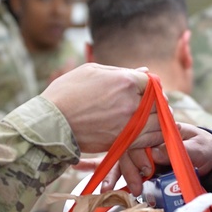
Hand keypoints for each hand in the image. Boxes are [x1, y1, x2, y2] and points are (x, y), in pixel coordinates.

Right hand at [41, 63, 157, 152]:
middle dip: (156, 103)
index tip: (145, 90)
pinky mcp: (125, 141)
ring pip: (159, 123)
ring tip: (152, 120)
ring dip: (158, 120)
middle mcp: (131, 102)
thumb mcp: (91, 72)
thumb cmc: (66, 93)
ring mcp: (130, 123)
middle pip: (159, 102)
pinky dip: (153, 136)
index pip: (151, 81)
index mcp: (124, 80)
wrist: (51, 123)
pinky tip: (148, 133)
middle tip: (150, 105)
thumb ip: (120, 72)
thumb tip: (144, 71)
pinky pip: (150, 139)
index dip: (149, 85)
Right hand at [102, 121, 211, 196]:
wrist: (211, 158)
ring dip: (115, 175)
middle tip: (136, 187)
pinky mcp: (142, 166)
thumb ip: (179, 149)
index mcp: (159, 129)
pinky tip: (107, 189)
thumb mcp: (198, 147)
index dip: (139, 154)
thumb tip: (155, 153)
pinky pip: (126, 170)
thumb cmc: (204, 147)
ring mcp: (143, 153)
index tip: (147, 170)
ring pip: (123, 160)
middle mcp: (147, 139)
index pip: (140, 136)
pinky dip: (115, 179)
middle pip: (128, 150)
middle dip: (128, 169)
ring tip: (110, 190)